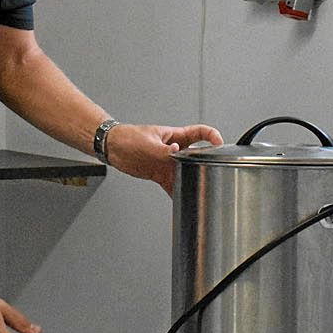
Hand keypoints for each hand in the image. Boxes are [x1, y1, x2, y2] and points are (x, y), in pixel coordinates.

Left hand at [106, 123, 223, 194]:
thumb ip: (164, 151)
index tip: (220, 144)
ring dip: (191, 180)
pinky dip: (177, 192)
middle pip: (197, 155)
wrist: (112, 147)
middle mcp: (175, 149)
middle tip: (210, 172)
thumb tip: (175, 154)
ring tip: (198, 190)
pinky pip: (173, 184)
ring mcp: (168, 162)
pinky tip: (181, 199)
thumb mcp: (148, 144)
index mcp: (176, 135)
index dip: (213, 136)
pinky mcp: (161, 173)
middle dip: (204, 163)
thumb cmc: (128, 137)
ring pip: (186, 172)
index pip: (200, 133)